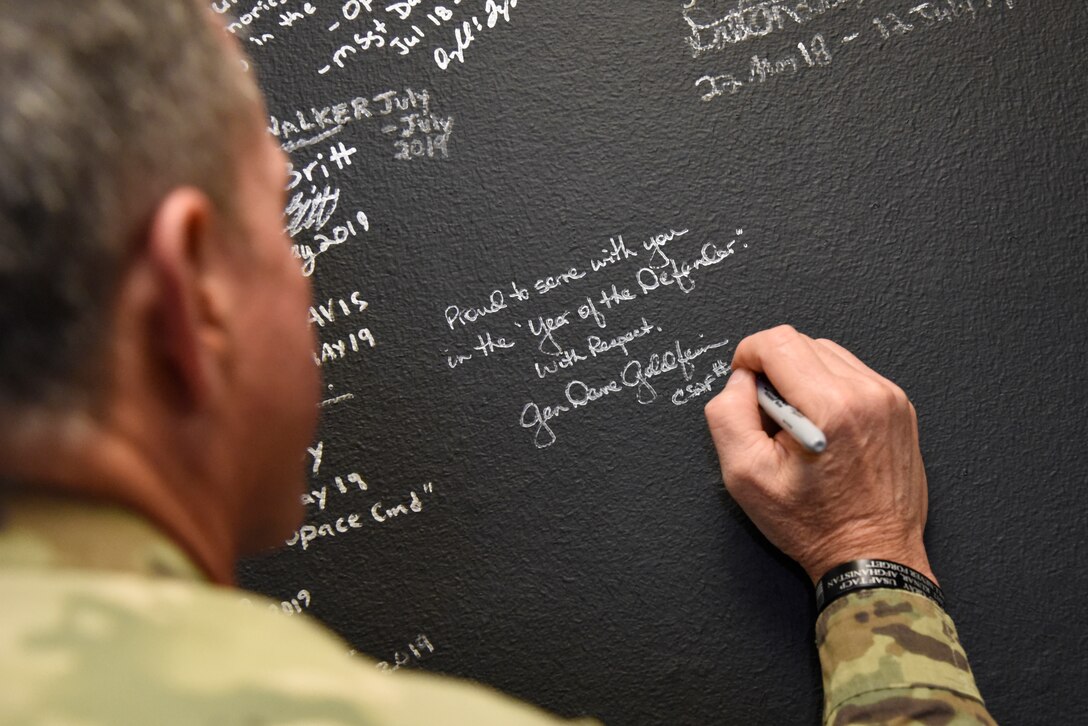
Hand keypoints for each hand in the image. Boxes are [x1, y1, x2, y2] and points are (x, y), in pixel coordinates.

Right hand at [704, 325, 934, 583]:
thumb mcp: (744, 475)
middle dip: (773, 369)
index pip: (777, 342)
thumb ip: (727, 414)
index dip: (747, 356)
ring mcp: (888, 397)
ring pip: (827, 353)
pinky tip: (823, 426)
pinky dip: (827, 387)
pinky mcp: (899, 406)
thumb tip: (740, 379)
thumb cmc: (811, 523)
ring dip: (801, 376)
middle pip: (801, 342)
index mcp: (830, 407)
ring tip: (798, 424)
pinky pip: (852, 372)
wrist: (871, 554)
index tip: (744, 386)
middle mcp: (866, 393)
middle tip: (771, 417)